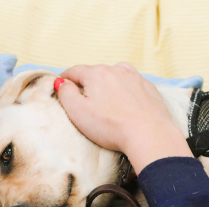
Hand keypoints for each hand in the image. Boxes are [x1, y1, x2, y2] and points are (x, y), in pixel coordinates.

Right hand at [57, 63, 192, 172]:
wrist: (149, 135)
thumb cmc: (110, 126)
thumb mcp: (77, 111)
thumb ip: (65, 93)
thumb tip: (62, 83)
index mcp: (97, 73)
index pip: (74, 71)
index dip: (64, 79)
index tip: (60, 86)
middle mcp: (116, 69)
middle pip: (94, 73)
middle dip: (86, 84)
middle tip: (82, 100)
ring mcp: (135, 77)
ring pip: (113, 76)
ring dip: (106, 85)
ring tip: (104, 102)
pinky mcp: (148, 87)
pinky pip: (130, 85)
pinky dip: (123, 91)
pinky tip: (123, 105)